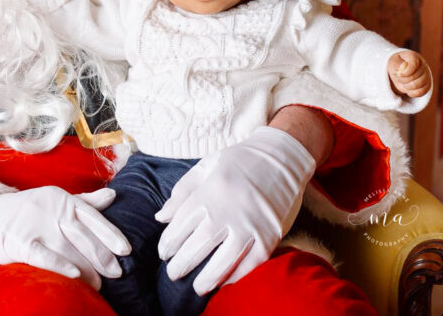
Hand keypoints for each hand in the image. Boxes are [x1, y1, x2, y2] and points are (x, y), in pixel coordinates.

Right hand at [0, 186, 129, 289]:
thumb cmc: (28, 212)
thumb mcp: (56, 202)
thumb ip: (85, 202)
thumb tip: (113, 194)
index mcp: (62, 199)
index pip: (92, 216)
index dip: (110, 233)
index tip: (126, 250)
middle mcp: (50, 209)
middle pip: (82, 234)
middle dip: (101, 255)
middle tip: (116, 273)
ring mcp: (34, 224)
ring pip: (67, 247)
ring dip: (85, 268)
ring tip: (99, 284)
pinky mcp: (19, 241)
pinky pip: (43, 255)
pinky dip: (60, 264)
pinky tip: (75, 275)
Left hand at [154, 126, 316, 294]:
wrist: (282, 156)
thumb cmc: (239, 161)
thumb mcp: (206, 166)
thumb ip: (182, 192)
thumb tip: (161, 218)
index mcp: (209, 191)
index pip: (181, 225)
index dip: (169, 243)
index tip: (164, 253)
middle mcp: (228, 210)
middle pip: (198, 246)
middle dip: (182, 264)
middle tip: (173, 273)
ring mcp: (251, 225)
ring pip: (223, 261)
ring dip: (207, 278)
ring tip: (197, 286)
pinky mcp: (269, 236)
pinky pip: (250, 264)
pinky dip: (236, 276)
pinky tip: (225, 281)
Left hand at [388, 50, 431, 96]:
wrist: (401, 72)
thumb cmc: (396, 65)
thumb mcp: (393, 63)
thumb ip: (397, 64)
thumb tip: (404, 67)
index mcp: (413, 56)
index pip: (414, 64)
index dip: (406, 72)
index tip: (399, 74)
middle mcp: (423, 64)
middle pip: (415, 76)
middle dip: (404, 80)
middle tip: (399, 78)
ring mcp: (427, 74)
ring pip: (420, 84)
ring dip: (408, 87)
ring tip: (403, 84)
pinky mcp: (427, 84)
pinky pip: (423, 91)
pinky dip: (414, 93)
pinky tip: (408, 91)